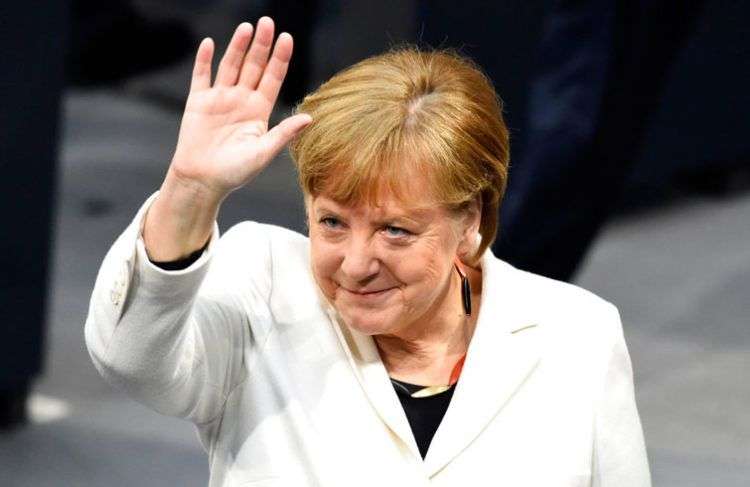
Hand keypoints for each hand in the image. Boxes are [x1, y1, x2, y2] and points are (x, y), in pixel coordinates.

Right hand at [143, 18, 309, 260]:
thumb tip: (310, 118)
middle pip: (253, 66)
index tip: (287, 38)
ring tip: (246, 27)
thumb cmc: (235, 172)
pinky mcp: (198, 102)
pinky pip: (201, 76)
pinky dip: (203, 60)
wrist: (202, 181)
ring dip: (237, 46)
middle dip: (261, 45)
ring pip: (230, 66)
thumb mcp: (264, 153)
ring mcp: (219, 99)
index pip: (272, 78)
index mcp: (259, 111)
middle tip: (268, 22)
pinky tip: (209, 44)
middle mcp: (241, 100)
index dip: (280, 58)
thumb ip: (284, 133)